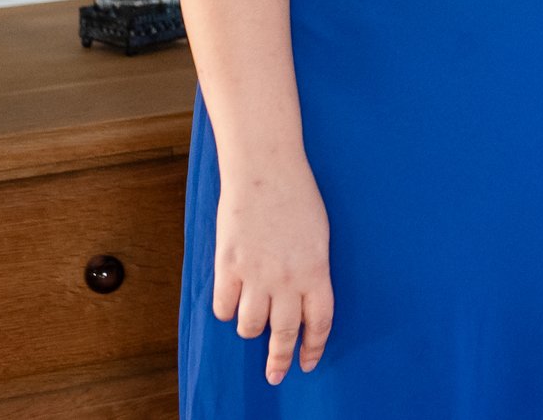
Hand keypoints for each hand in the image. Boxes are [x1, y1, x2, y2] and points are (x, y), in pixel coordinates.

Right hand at [212, 158, 333, 382]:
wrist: (266, 169)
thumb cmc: (297, 197)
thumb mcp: (319, 236)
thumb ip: (312, 270)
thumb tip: (302, 300)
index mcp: (316, 270)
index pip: (319, 322)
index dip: (313, 347)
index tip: (307, 362)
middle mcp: (287, 278)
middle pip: (283, 333)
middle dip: (279, 359)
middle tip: (275, 374)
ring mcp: (256, 274)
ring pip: (249, 325)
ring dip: (250, 329)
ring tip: (251, 324)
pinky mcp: (228, 266)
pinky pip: (223, 307)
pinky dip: (226, 310)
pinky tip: (230, 301)